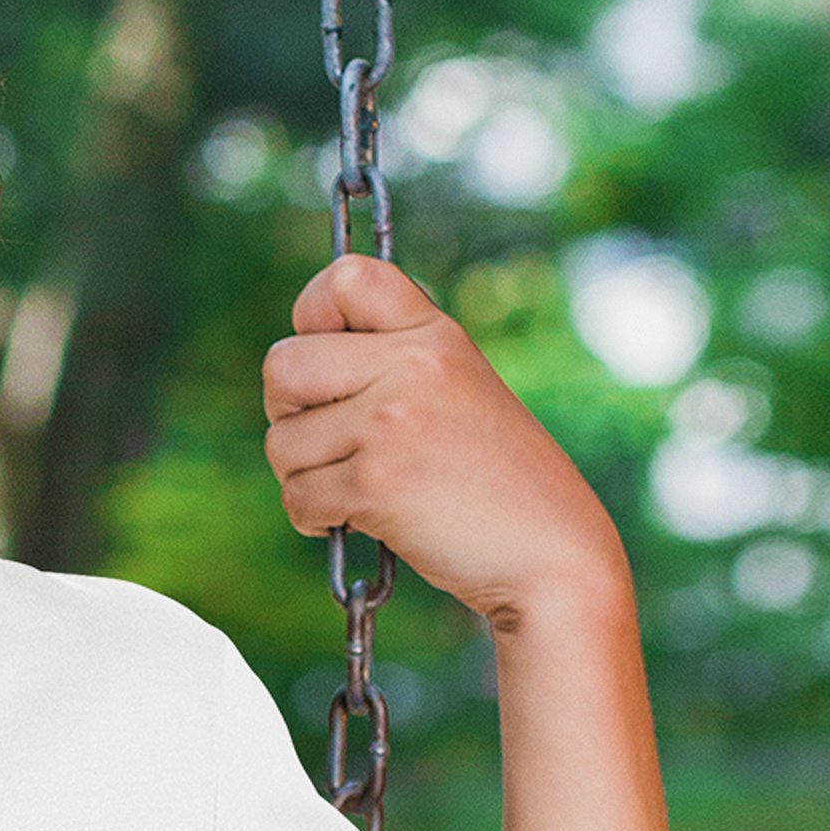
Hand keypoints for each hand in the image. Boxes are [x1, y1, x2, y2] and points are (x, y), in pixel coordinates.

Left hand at [261, 253, 627, 626]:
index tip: (326, 360)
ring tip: (361, 488)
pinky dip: (315, 519)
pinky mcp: (376, 481)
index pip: (345, 277)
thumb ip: (386, 365)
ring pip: (281, 441)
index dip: (311, 316)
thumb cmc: (492, 481)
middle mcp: (413, 364)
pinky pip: (297, 496)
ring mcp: (392, 420)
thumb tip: (288, 367)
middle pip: (282, 364)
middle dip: (288, 414)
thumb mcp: (453, 391)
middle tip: (329, 441)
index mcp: (433, 333)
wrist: (548, 553)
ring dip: (304, 476)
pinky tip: (359, 519)